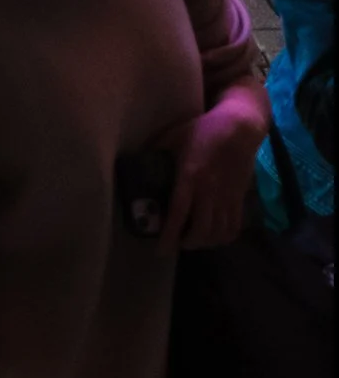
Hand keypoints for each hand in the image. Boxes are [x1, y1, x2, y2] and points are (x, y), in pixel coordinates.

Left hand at [159, 99, 265, 252]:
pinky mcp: (240, 199)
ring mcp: (227, 197)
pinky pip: (234, 227)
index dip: (169, 235)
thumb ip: (157, 150)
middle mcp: (210, 192)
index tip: (160, 250)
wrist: (239, 128)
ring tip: (190, 241)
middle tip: (173, 243)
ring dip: (203, 243)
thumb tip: (137, 160)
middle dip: (186, 243)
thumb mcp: (174, 135)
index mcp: (191, 176)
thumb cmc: (202, 130)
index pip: (179, 213)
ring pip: (218, 233)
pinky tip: (212, 236)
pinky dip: (223, 238)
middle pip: (201, 231)